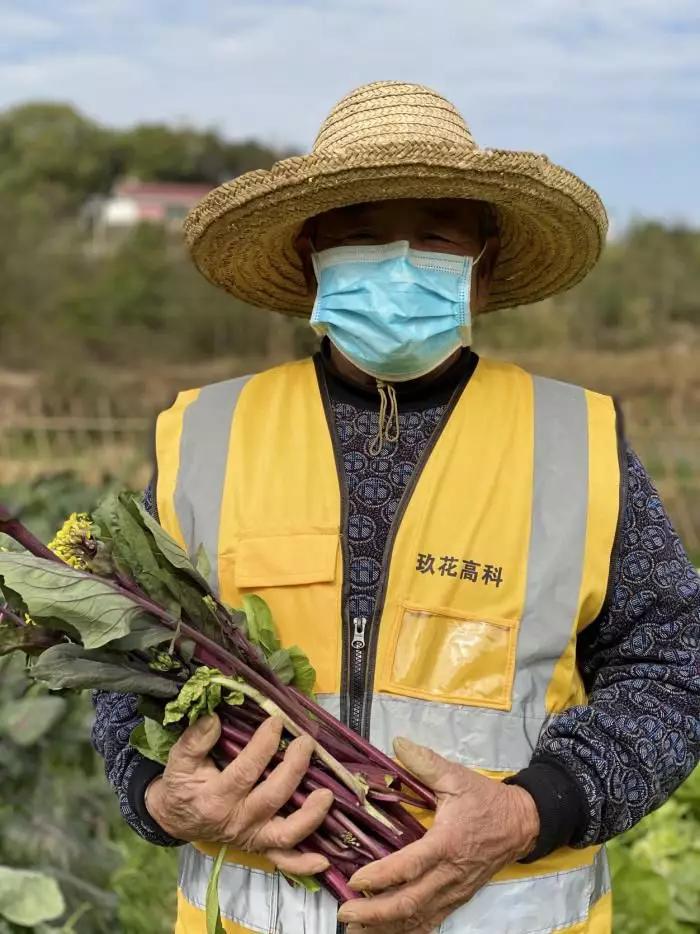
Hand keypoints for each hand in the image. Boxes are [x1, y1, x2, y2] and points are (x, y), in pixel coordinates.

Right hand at [145, 713, 332, 875]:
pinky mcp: (260, 846)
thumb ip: (194, 741)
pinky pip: (284, 861)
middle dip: (294, 768)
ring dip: (310, 816)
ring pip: (285, 833)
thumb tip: (214, 718)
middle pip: (272, 797)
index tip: (277, 721)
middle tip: (306, 742)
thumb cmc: (182, 785)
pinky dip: (303, 864)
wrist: (176, 819)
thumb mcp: (179, 761)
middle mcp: (236, 821)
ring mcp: (251, 837)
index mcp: (215, 799)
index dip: (264, 745)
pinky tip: (323, 859)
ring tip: (327, 793)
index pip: (245, 771)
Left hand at [336, 737, 538, 932]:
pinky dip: (408, 930)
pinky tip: (387, 933)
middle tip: (345, 912)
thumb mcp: (456, 776)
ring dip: (386, 928)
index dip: (381, 876)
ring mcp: (455, 891)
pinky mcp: (458, 898)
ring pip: (419, 918)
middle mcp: (450, 874)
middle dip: (375, 913)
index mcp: (447, 843)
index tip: (354, 880)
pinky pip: (431, 920)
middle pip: (410, 902)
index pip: (409, 866)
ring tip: (356, 930)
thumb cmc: (486, 800)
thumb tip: (397, 743)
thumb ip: (425, 763)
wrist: (522, 823)